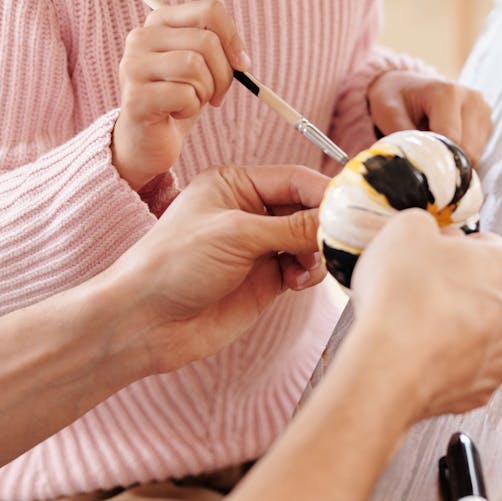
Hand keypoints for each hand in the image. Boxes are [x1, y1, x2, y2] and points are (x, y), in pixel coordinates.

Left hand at [109, 163, 328, 372]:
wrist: (146, 321)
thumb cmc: (175, 263)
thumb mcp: (236, 234)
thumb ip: (291, 226)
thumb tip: (337, 217)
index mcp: (234, 184)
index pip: (294, 179)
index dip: (325, 192)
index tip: (355, 206)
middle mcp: (248, 211)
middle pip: (306, 209)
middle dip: (325, 224)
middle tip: (342, 240)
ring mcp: (257, 247)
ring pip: (308, 241)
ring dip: (316, 252)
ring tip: (305, 267)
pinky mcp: (263, 281)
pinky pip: (301, 269)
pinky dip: (308, 273)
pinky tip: (296, 282)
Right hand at [112, 0, 250, 188]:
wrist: (146, 140)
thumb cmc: (177, 98)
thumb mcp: (200, 66)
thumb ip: (217, 49)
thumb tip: (242, 60)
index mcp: (159, 21)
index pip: (209, 10)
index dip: (233, 38)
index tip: (242, 64)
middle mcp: (141, 38)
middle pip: (206, 41)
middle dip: (223, 74)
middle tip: (217, 95)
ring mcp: (133, 66)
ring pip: (195, 66)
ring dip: (205, 92)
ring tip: (192, 102)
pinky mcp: (135, 97)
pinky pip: (184, 95)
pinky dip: (190, 109)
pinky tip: (175, 114)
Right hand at [351, 210, 501, 421]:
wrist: (389, 366)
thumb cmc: (403, 298)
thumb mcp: (406, 227)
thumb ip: (425, 224)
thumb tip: (424, 234)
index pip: (486, 244)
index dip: (451, 245)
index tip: (430, 252)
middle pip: (486, 289)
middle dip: (455, 285)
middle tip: (417, 284)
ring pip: (477, 330)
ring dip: (451, 323)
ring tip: (411, 319)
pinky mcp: (481, 390)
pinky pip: (463, 364)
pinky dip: (443, 356)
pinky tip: (414, 347)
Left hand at [367, 70, 492, 162]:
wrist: (405, 85)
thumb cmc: (395, 97)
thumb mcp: (389, 113)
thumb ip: (405, 139)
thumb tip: (418, 167)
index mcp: (449, 92)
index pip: (452, 140)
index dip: (434, 156)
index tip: (417, 157)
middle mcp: (473, 98)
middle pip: (468, 150)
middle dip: (445, 158)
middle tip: (423, 150)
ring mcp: (483, 110)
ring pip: (475, 154)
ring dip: (453, 157)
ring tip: (432, 140)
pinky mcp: (487, 122)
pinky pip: (477, 152)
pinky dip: (460, 154)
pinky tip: (444, 140)